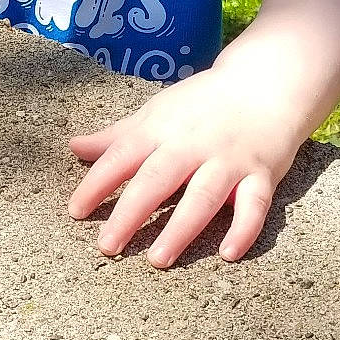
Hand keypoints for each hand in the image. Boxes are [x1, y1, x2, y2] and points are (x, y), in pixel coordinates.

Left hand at [68, 57, 305, 267]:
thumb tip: (74, 147)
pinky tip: (227, 254)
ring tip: (158, 259)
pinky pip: (254, 204)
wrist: (266, 80)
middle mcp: (193, 144)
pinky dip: (244, 229)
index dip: (97, 183)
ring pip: (202, 196)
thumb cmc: (202, 103)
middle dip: (130, 213)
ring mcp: (229, 159)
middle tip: (107, 247)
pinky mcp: (262, 173)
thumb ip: (117, 136)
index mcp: (161, 128)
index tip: (76, 211)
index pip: (122, 156)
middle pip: (157, 179)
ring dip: (180, 229)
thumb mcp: (156, 112)